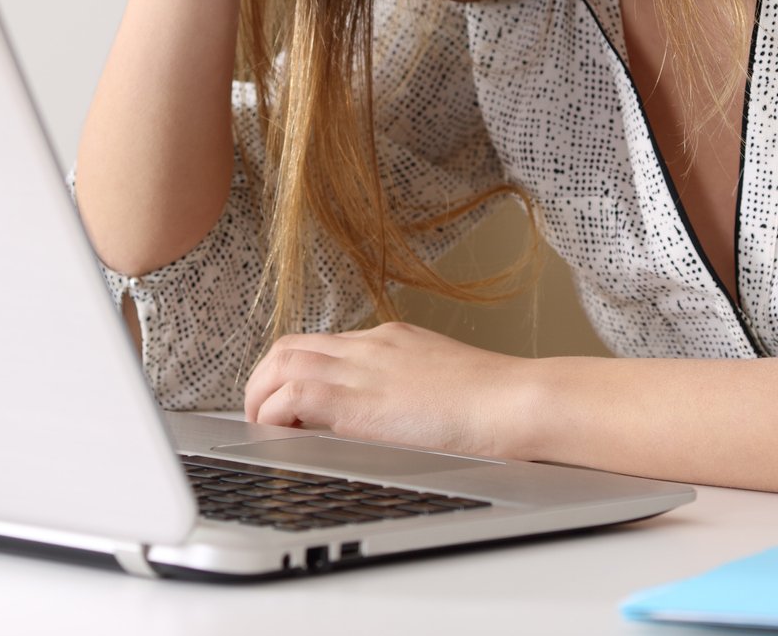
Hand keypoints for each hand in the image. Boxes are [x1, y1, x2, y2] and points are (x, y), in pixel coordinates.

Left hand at [242, 321, 538, 459]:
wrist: (517, 402)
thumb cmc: (497, 403)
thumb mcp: (444, 382)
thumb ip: (410, 389)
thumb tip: (398, 414)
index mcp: (390, 341)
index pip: (323, 345)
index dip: (295, 371)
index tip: (290, 401)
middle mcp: (369, 346)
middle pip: (290, 346)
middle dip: (264, 380)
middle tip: (262, 414)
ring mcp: (362, 367)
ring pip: (281, 363)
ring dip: (261, 396)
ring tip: (263, 428)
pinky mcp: (357, 401)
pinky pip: (292, 395)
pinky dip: (276, 414)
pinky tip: (284, 437)